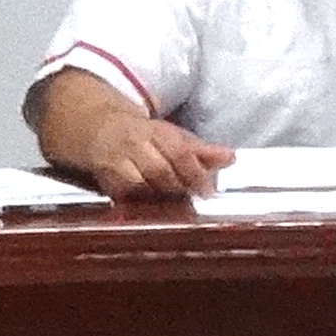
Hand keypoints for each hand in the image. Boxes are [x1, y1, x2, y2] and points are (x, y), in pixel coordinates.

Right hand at [66, 112, 230, 199]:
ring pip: (140, 184)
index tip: (208, 191)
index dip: (195, 173)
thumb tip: (231, 158)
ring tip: (172, 203)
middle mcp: (137, 144)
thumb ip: (204, 151)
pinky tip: (150, 207)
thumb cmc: (148, 138)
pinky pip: (123, 194)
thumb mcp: (177, 138)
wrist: (104, 129)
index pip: (180, 153)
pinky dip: (138, 202)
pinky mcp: (105, 178)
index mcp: (159, 132)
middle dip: (178, 186)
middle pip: (160, 170)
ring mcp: (118, 161)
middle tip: (192, 197)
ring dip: (159, 195)